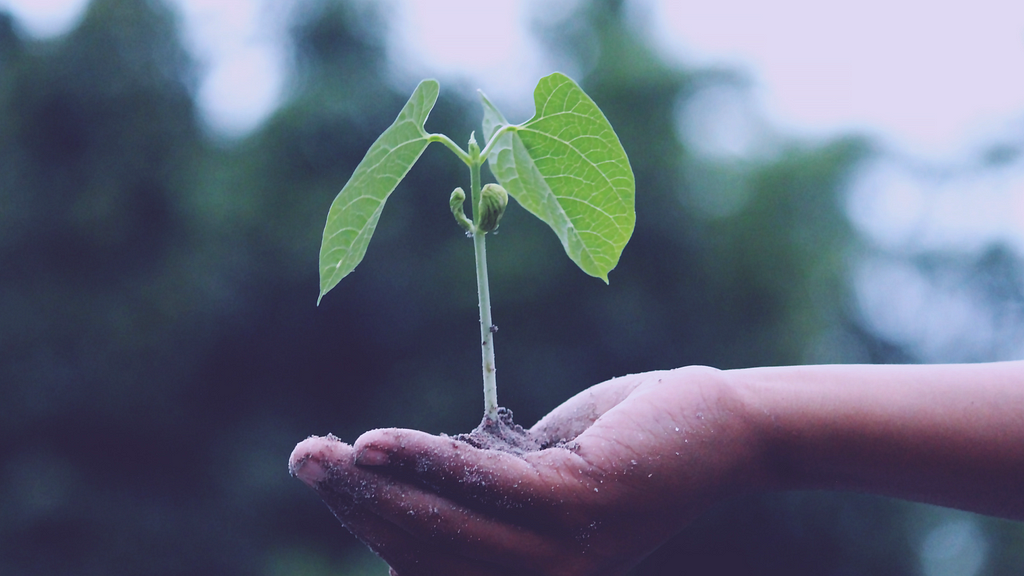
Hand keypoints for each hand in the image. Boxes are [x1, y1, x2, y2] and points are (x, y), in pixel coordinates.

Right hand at [289, 366, 762, 575]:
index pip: (429, 564)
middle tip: (303, 457)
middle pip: (425, 550)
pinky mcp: (580, 503)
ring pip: (445, 526)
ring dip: (374, 488)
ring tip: (320, 453)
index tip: (327, 479)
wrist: (719, 428)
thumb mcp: (540, 471)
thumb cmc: (626, 444)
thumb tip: (406, 480)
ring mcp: (564, 551)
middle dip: (356, 506)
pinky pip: (485, 487)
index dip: (370, 525)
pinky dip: (425, 463)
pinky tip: (377, 442)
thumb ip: (482, 488)